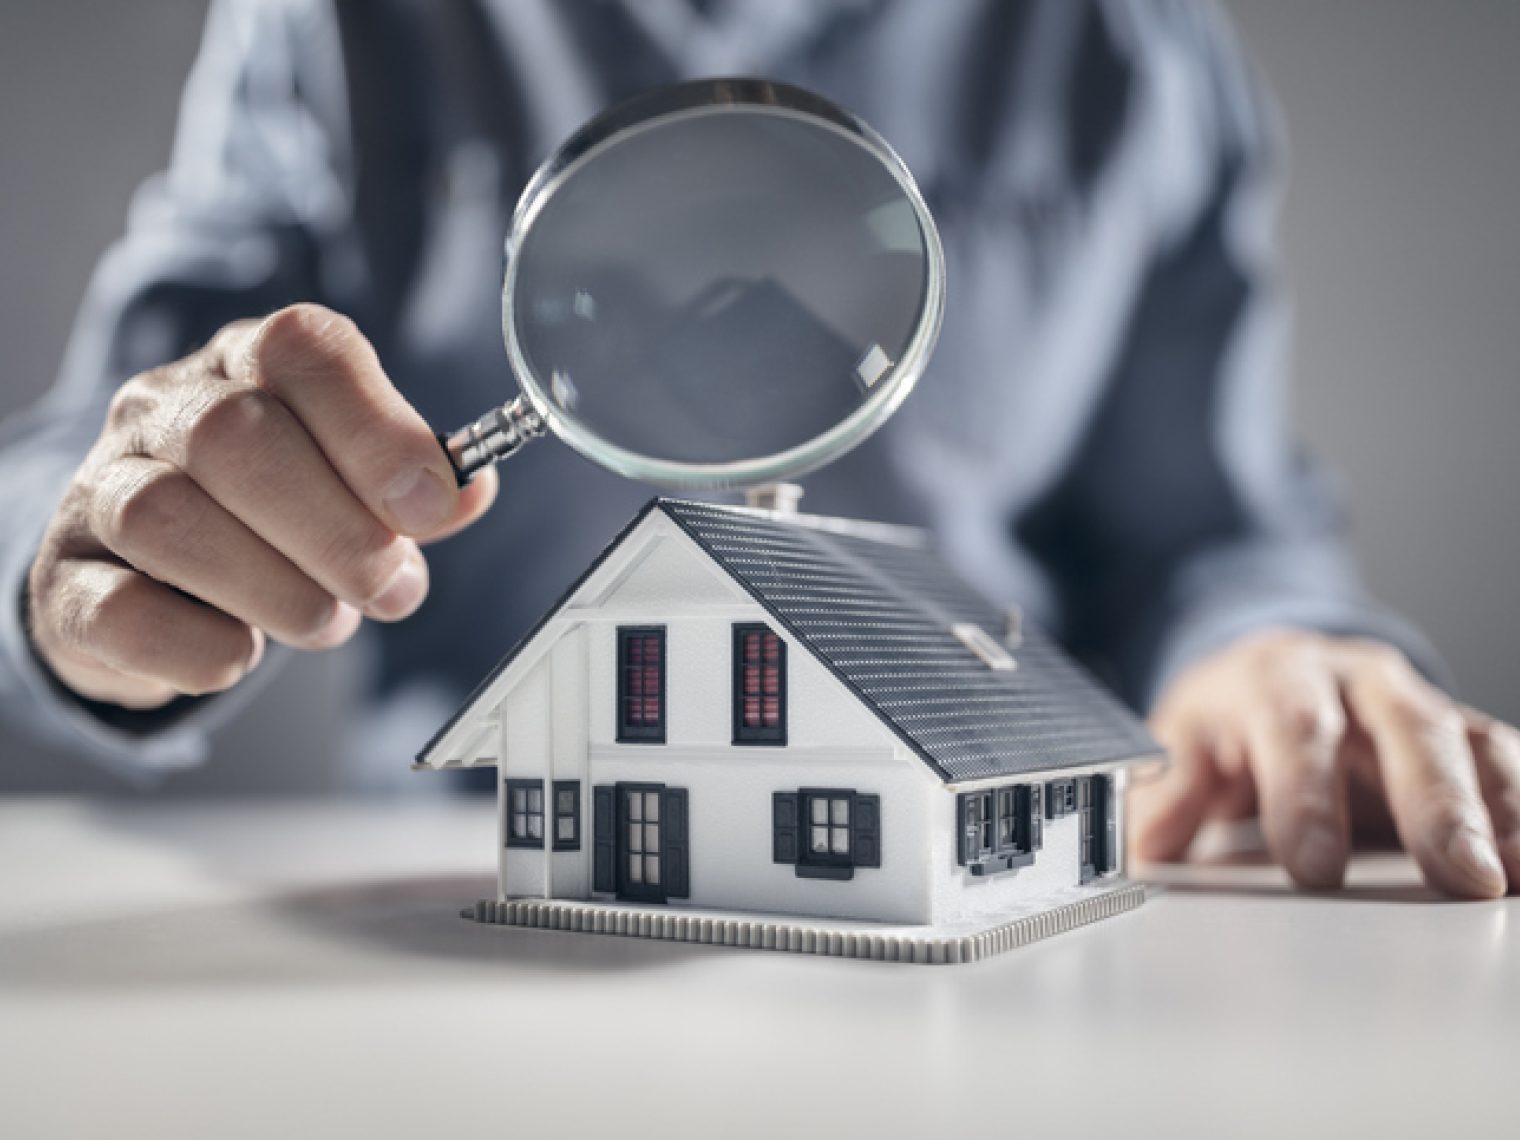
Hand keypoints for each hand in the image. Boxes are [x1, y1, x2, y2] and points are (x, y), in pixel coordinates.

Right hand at [26, 304, 497, 709]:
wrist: (153, 575)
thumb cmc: (273, 516)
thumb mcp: (354, 482)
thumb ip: (414, 486)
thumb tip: (468, 492)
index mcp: (249, 364)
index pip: (303, 351)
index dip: (378, 431)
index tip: (432, 508)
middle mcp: (163, 409)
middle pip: (236, 438)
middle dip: (337, 531)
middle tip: (391, 590)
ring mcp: (100, 489)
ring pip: (169, 517)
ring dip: (276, 589)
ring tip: (325, 621)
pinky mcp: (64, 581)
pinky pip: (119, 610)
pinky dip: (200, 645)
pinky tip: (242, 652)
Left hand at [1131, 629, 1517, 897]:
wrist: (1273, 672)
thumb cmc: (1230, 717)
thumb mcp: (1183, 738)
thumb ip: (1170, 787)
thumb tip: (1148, 838)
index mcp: (1280, 678)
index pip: (1296, 729)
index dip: (1306, 795)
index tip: (1314, 866)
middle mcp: (1360, 682)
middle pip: (1407, 729)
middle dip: (1436, 803)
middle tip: (1458, 874)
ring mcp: (1420, 706)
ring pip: (1470, 744)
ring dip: (1497, 811)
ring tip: (1510, 877)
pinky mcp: (1464, 739)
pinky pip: (1505, 763)